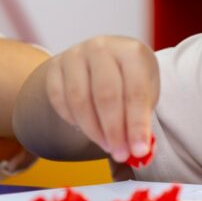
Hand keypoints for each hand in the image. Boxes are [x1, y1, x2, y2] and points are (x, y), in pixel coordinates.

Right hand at [44, 36, 158, 162]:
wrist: (104, 60)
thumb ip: (141, 120)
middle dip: (113, 131)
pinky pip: (59, 99)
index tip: (138, 150)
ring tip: (106, 145)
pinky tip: (86, 128)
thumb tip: (137, 152)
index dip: (136, 124)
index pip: (135, 91)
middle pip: (105, 95)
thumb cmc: (130, 79)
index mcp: (131, 51)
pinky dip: (71, 120)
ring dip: (93, 130)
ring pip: (79, 99)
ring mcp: (76, 54)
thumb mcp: (146, 93)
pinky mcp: (55, 66)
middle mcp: (102, 47)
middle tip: (120, 153)